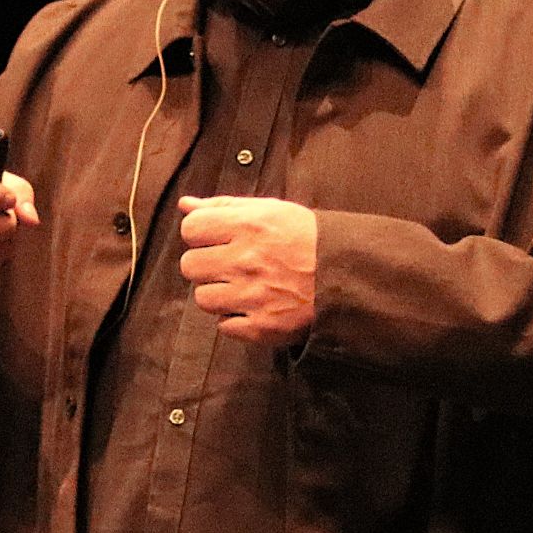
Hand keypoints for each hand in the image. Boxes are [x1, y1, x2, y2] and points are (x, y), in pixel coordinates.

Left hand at [177, 194, 315, 347]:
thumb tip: (185, 205)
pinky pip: (224, 326)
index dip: (200, 234)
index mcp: (248, 227)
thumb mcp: (270, 211)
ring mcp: (252, 297)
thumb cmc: (306, 239)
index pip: (191, 229)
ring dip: (219, 294)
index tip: (216, 240)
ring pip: (203, 299)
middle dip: (206, 265)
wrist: (347, 277)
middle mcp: (246, 262)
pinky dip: (236, 319)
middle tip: (230, 265)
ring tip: (243, 287)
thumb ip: (224, 207)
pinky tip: (255, 306)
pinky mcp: (261, 327)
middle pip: (190, 266)